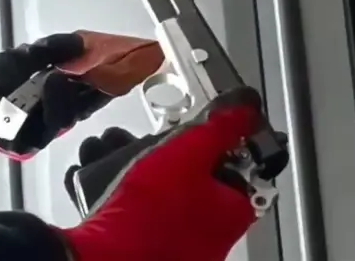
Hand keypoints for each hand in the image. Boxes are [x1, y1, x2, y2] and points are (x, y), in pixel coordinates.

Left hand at [0, 33, 115, 158]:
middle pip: (81, 108)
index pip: (87, 94)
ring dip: (64, 98)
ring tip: (57, 77)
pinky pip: (43, 133)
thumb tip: (81, 41)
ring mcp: (38, 133)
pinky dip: (46, 111)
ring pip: (64, 120)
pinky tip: (44, 92)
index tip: (116, 67)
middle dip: (90, 90)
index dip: (103, 83)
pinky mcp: (22, 146)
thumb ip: (52, 49)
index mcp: (54, 100)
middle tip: (91, 69)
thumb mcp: (24, 56)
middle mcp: (51, 119)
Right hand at [58, 87, 267, 260]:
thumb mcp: (190, 152)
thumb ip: (221, 128)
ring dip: (148, 166)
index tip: (210, 132)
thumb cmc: (151, 213)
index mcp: (234, 212)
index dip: (227, 144)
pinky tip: (110, 173)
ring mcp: (183, 244)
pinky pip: (147, 208)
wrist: (106, 254)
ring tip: (124, 151)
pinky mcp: (152, 245)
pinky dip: (132, 189)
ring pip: (170, 191)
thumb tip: (247, 109)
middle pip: (203, 179)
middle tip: (161, 143)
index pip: (246, 170)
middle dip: (176, 152)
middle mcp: (213, 235)